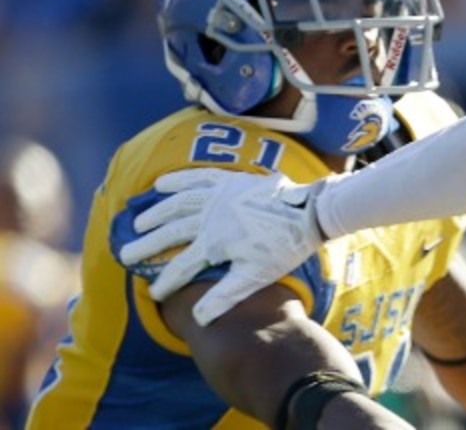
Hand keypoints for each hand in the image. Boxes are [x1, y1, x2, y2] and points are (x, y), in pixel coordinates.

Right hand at [118, 168, 328, 325]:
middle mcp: (210, 217)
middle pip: (169, 233)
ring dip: (156, 214)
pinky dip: (177, 180)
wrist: (309, 213)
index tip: (153, 294)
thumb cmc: (283, 247)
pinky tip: (161, 184)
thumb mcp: (255, 275)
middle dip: (146, 246)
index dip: (166, 282)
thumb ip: (225, 295)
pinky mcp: (229, 180)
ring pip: (177, 204)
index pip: (181, 267)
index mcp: (215, 242)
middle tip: (125, 255)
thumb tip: (199, 319)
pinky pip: (196, 177)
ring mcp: (218, 196)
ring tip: (138, 223)